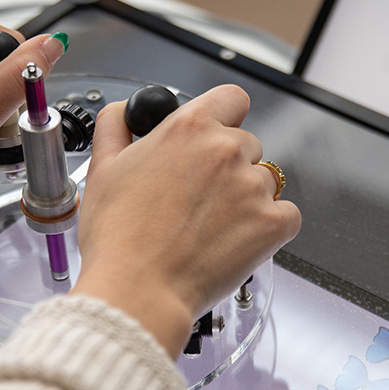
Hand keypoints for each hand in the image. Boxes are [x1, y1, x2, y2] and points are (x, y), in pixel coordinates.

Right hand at [71, 85, 301, 356]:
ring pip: (264, 181)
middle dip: (227, 167)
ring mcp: (253, 187)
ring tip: (211, 227)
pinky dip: (268, 228)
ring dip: (246, 199)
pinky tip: (236, 241)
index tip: (215, 136)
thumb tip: (125, 112)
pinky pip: (286, 215)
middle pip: (247, 144)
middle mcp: (227, 150)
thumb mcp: (101, 169)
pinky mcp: (273, 224)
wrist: (137, 290)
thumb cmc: (117, 237)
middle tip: (198, 199)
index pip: (232, 99)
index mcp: (189, 128)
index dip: (224, 117)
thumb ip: (116, 127)